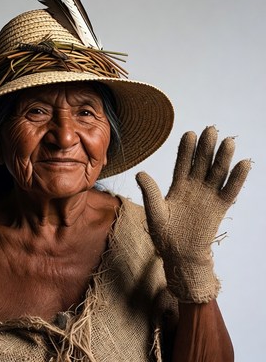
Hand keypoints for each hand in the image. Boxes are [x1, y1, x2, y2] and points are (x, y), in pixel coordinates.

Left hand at [136, 126, 250, 302]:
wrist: (180, 254)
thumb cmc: (164, 234)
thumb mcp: (154, 212)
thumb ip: (150, 193)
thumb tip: (140, 173)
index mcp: (177, 186)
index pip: (183, 163)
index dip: (186, 149)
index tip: (189, 134)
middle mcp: (194, 187)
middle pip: (201, 163)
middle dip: (206, 147)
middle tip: (210, 130)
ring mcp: (208, 195)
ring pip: (217, 172)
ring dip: (223, 158)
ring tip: (227, 142)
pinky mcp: (220, 206)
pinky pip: (230, 190)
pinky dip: (237, 178)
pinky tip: (243, 163)